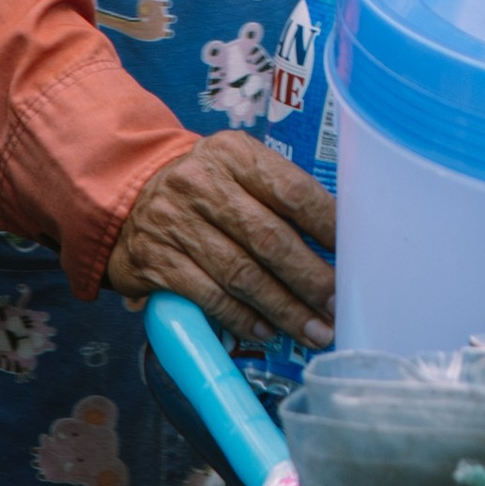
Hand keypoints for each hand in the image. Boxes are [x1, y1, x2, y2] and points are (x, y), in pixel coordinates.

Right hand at [107, 137, 335, 353]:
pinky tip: (267, 331)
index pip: (292, 191)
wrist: (128, 195)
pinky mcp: (155, 260)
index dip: (327, 226)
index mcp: (233, 154)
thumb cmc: (205, 188)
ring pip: (242, 274)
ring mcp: (175, 222)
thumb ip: (279, 197)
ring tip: (313, 330)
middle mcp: (202, 183)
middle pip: (269, 239)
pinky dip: (242, 318)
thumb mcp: (237, 170)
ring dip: (283, 309)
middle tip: (338, 308)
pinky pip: (209, 296)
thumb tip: (338, 242)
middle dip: (310, 279)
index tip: (357, 256)